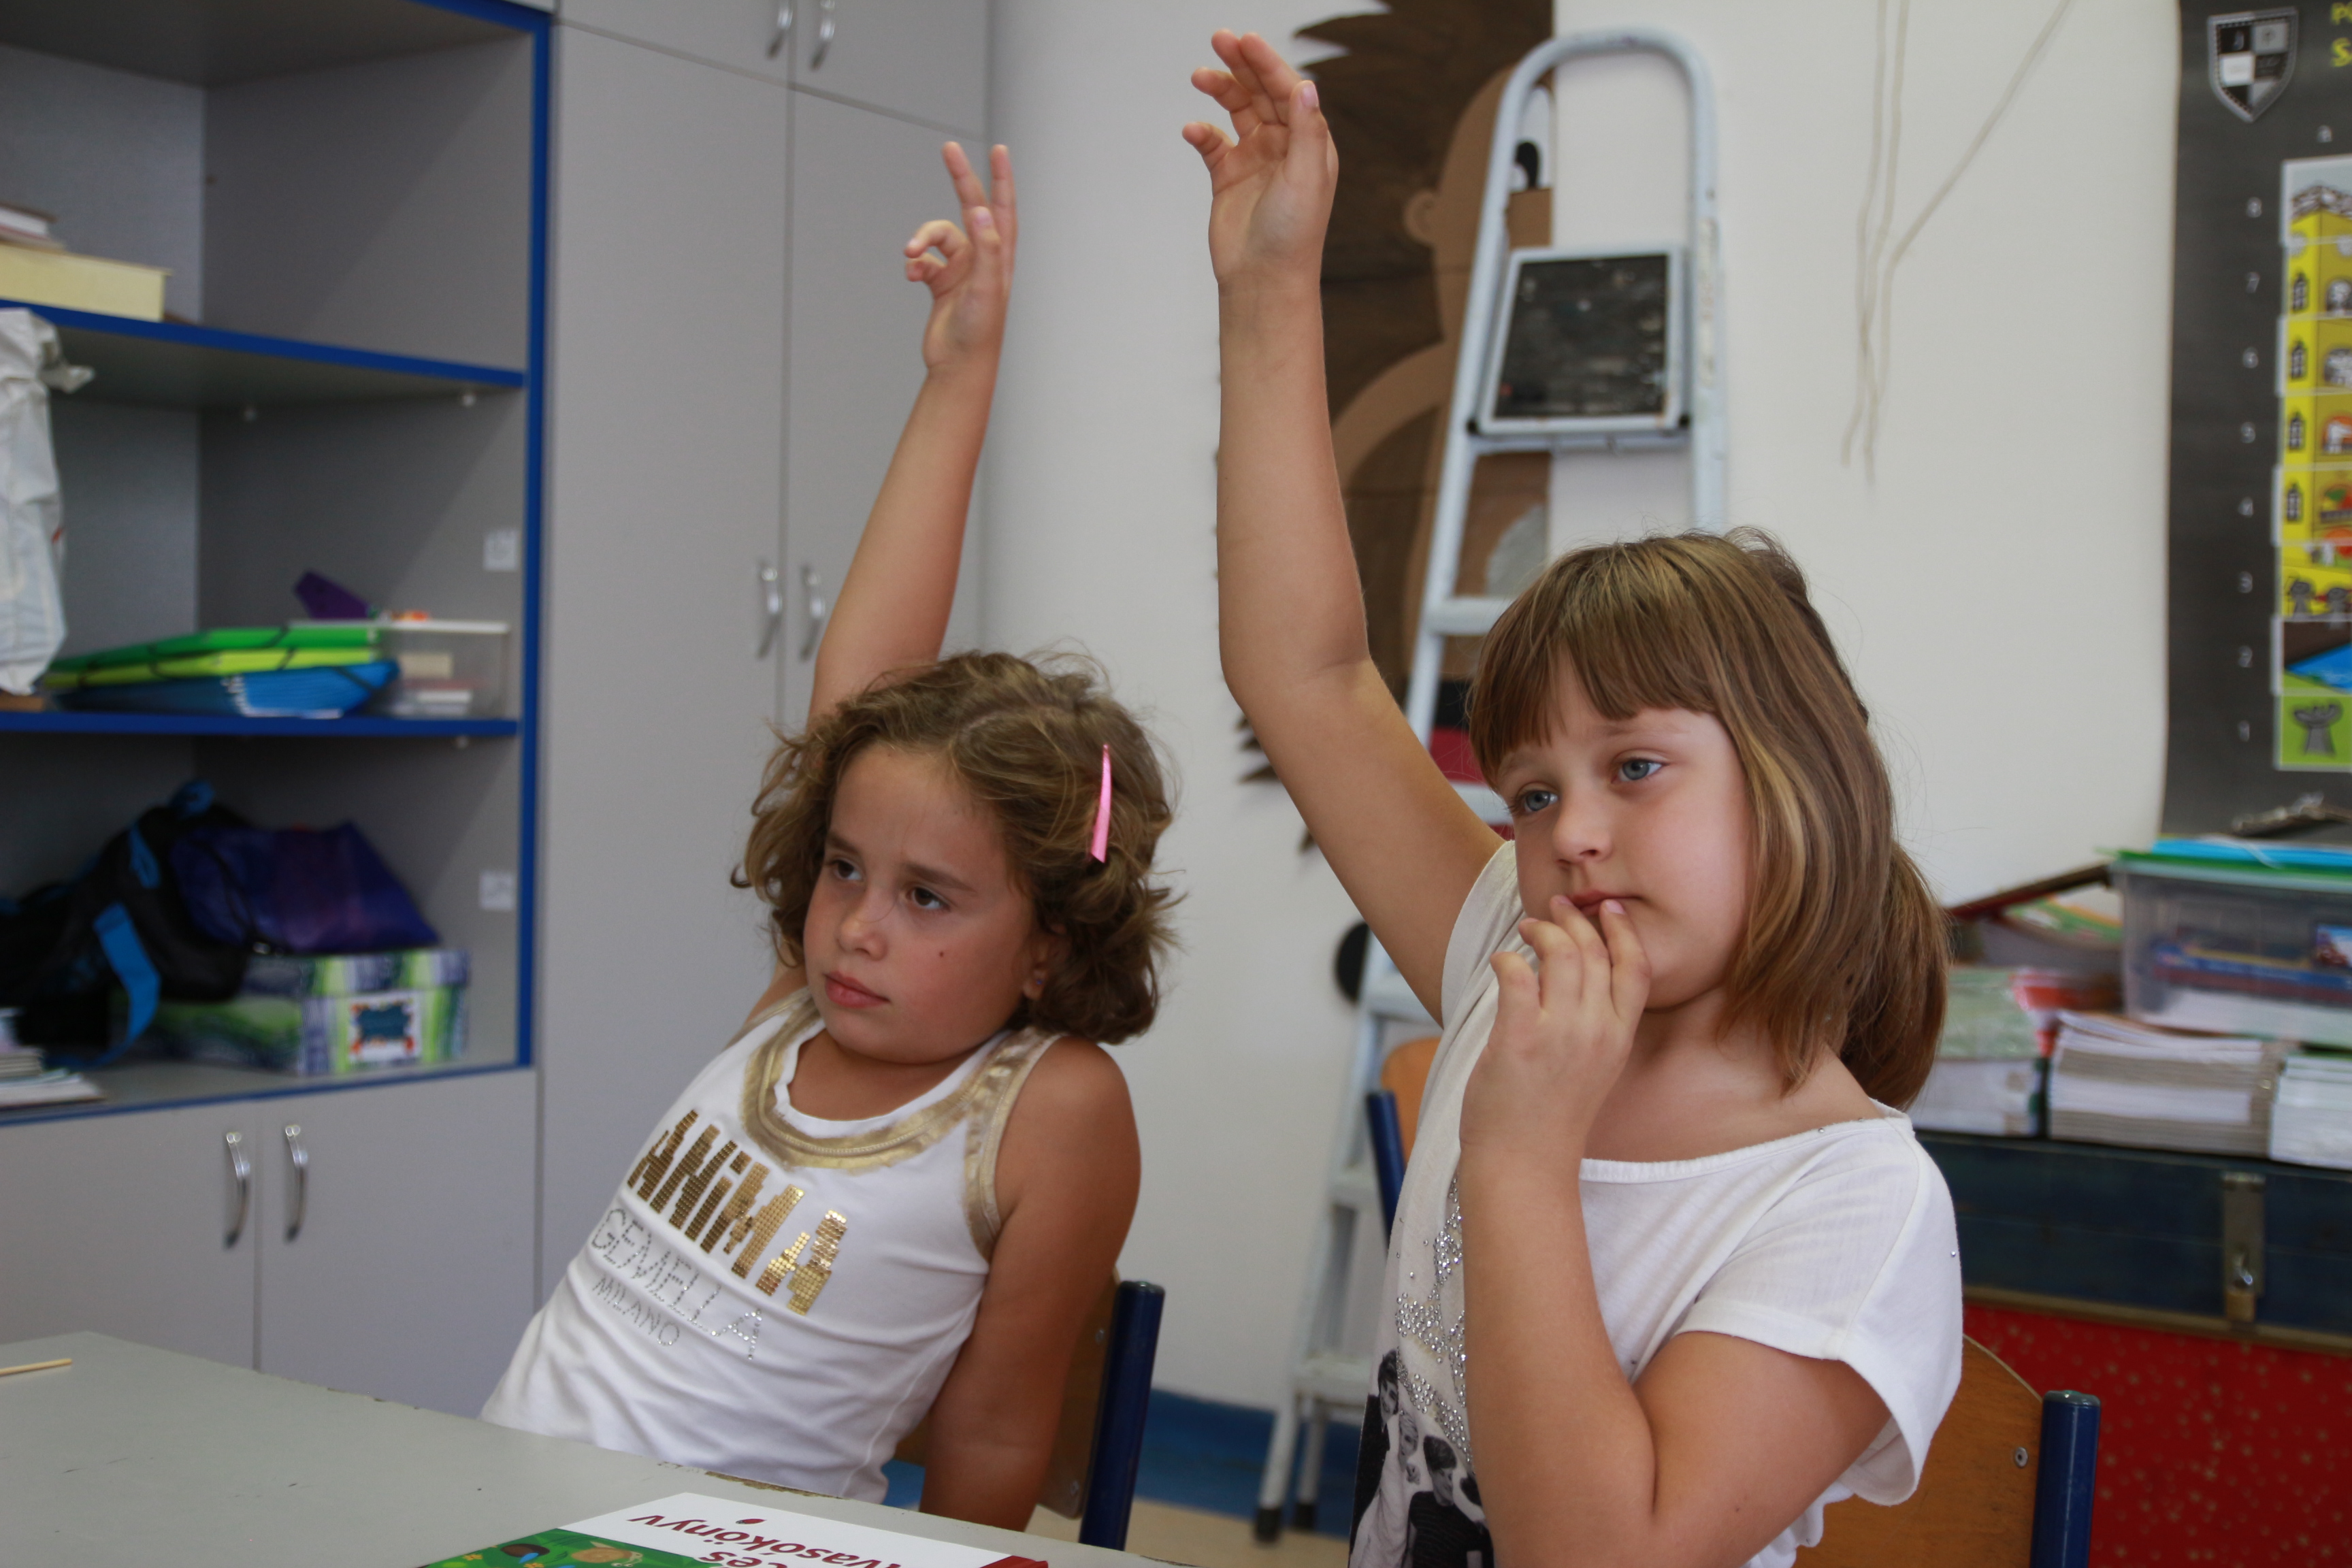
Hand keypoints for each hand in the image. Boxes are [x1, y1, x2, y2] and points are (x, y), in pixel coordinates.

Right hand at [906, 142, 1016, 372]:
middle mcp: (982, 258)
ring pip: (938, 237)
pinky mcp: (941, 282)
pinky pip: (924, 261)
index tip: (999, 150)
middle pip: (971, 207)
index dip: (1002, 178)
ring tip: (910, 255)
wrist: (960, 365)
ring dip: (921, 241)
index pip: (1003, 208)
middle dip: (960, 178)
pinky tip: (912, 275)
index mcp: (1000, 256)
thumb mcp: (986, 287)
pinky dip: (915, 263)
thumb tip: (982, 211)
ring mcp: (961, 269)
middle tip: (949, 149)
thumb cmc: (980, 331)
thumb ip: (986, 247)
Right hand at [1182, 30, 1335, 289]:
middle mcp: (1283, 146)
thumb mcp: (1307, 178)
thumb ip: (1307, 131)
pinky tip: (1192, 130)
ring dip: (1219, 90)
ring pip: (1236, 111)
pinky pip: (1212, 143)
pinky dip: (1202, 132)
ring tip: (1199, 75)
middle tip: (1219, 39)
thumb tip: (1305, 86)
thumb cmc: (1293, 234)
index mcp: (1308, 143)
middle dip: (1241, 65)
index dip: (1267, 63)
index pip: (1287, 91)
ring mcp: (1254, 159)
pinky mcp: (1228, 177)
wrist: (1264, 279)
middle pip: (1261, 92)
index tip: (1246, 41)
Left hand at [1459, 898, 1650, 1164]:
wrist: (1525, 1163)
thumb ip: (1593, 1025)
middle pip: (1595, 952)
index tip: (1610, 908)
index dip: (1624, 932)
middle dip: (1574, 920)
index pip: (1637, 969)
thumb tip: (1572, 977)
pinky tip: (1500, 962)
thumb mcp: (1592, 1068)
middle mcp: (1596, 1032)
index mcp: (1618, 1039)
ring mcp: (1560, 1035)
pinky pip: (1516, 976)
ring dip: (1540, 931)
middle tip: (1554, 907)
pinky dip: (1506, 959)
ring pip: (1561, 955)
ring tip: (1526, 930)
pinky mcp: (1520, 1039)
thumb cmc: (1550, 1116)